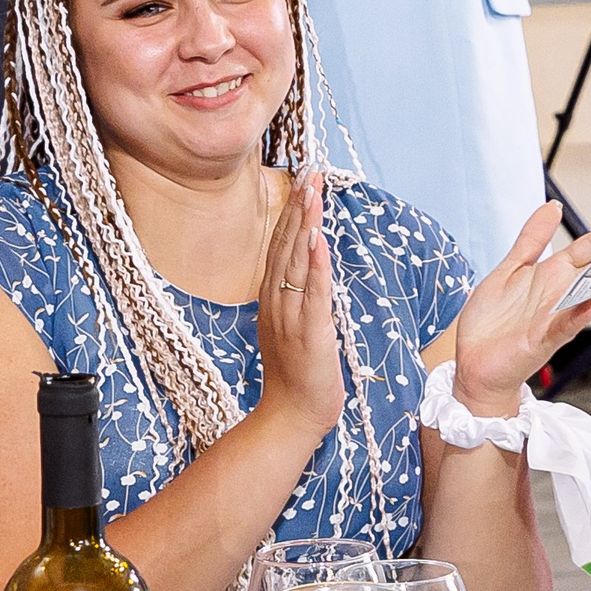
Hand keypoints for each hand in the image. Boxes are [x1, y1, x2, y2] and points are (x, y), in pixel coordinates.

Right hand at [255, 171, 345, 442]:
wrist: (290, 418)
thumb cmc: (297, 377)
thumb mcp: (295, 329)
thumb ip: (300, 299)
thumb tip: (311, 269)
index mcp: (273, 300)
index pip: (281, 247)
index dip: (291, 213)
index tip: (302, 182)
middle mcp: (276, 302)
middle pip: (286, 245)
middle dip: (298, 207)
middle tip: (308, 171)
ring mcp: (290, 316)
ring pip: (296, 261)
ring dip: (305, 224)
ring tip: (312, 191)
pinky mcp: (309, 332)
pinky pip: (312, 292)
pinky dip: (314, 264)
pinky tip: (317, 238)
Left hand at [449, 202, 590, 415]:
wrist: (473, 363)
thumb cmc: (492, 321)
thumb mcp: (510, 268)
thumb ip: (533, 238)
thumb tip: (553, 206)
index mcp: (556, 273)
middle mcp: (564, 293)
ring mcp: (558, 316)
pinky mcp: (543, 339)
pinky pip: (566, 325)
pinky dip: (579, 314)